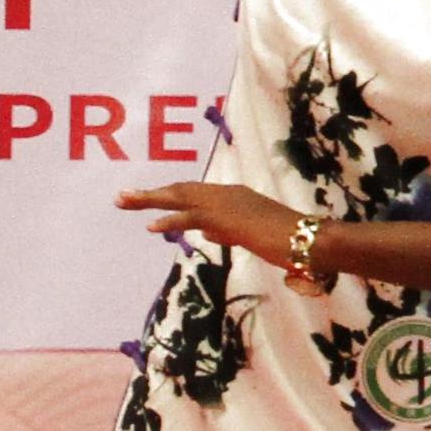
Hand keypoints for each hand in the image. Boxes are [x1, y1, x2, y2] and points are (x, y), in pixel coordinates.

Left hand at [117, 184, 308, 270]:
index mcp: (235, 196)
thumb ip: (228, 232)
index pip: (195, 194)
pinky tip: (151, 226)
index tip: (148, 200)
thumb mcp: (253, 235)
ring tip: (124, 201)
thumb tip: (206, 234)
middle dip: (151, 194)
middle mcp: (227, 193)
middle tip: (122, 197)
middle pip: (181, 190)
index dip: (170, 197)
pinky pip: (192, 217)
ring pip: (180, 197)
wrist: (308, 239)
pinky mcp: (227, 218)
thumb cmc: (289, 240)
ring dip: (150, 199)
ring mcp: (227, 203)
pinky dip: (170, 220)